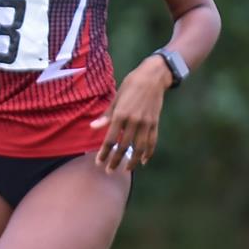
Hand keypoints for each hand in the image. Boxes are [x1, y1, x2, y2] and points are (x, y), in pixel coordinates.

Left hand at [91, 57, 170, 172]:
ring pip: (139, 148)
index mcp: (121, 115)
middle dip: (116, 160)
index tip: (99, 163)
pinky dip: (148, 152)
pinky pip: (152, 141)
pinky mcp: (155, 122)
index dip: (104, 153)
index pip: (110, 139)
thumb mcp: (116, 98)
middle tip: (109, 171)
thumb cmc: (131, 85)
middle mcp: (133, 121)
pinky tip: (144, 161)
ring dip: (133, 161)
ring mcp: (146, 123)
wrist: (153, 77)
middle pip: (124, 147)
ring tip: (126, 169)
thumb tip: (93, 127)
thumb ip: (106, 115)